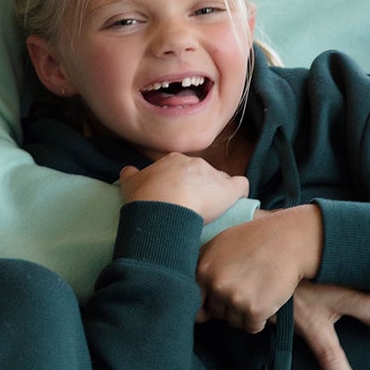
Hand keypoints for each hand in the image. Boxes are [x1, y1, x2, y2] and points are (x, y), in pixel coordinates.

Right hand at [119, 156, 248, 223]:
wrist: (162, 208)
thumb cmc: (145, 197)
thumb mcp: (130, 183)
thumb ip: (130, 175)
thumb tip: (128, 170)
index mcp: (173, 160)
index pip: (181, 167)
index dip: (179, 182)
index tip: (175, 196)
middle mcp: (195, 162)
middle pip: (202, 172)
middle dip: (199, 186)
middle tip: (190, 205)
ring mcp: (213, 174)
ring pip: (220, 179)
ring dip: (217, 191)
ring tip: (211, 210)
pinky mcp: (229, 189)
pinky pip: (241, 185)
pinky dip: (239, 193)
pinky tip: (235, 203)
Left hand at [196, 205, 322, 333]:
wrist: (288, 240)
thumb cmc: (254, 239)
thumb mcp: (218, 244)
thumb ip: (201, 266)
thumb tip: (187, 292)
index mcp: (203, 270)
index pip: (194, 303)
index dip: (206, 304)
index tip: (216, 302)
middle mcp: (216, 285)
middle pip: (216, 313)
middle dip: (228, 307)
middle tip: (244, 291)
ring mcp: (235, 299)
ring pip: (234, 322)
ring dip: (243, 315)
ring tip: (256, 294)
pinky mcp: (256, 310)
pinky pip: (252, 327)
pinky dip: (258, 321)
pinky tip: (265, 303)